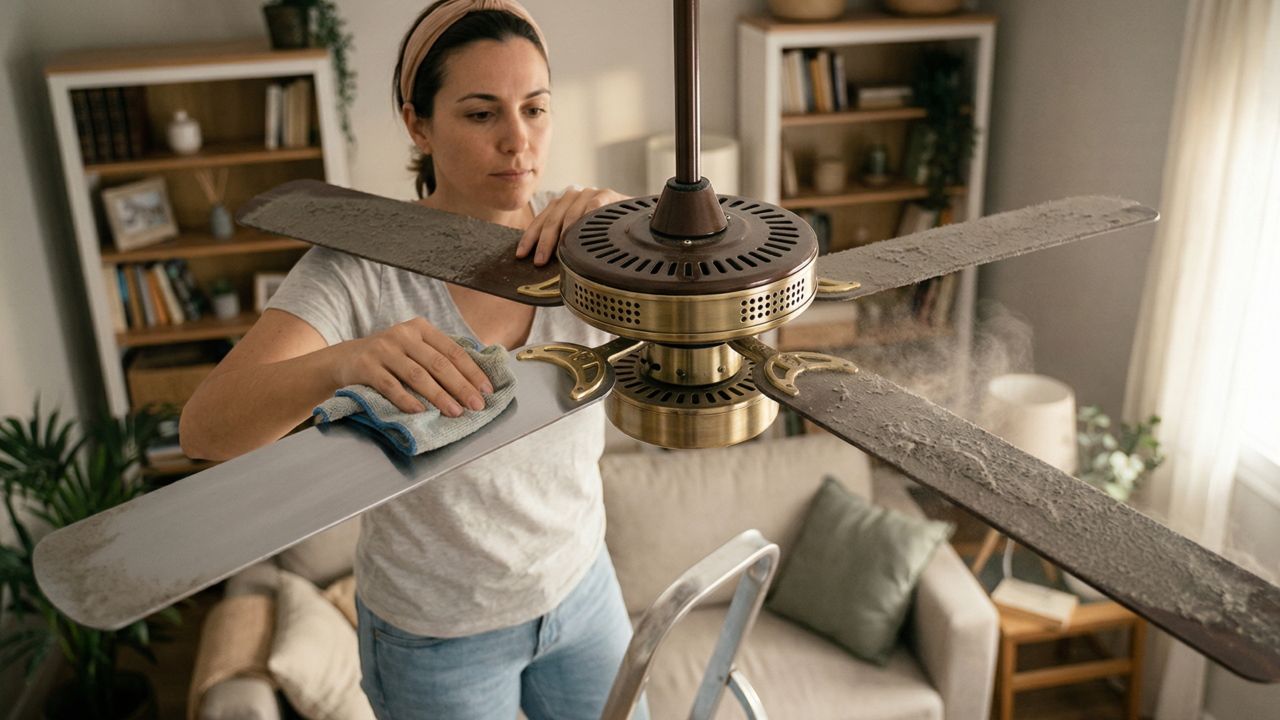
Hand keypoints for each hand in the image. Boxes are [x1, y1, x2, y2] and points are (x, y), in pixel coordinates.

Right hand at [330, 318, 493, 416]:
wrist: (345, 359)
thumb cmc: (389, 358)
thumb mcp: (413, 348)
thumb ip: (438, 357)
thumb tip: (475, 382)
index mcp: (420, 328)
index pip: (453, 350)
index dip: (472, 371)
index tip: (486, 390)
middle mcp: (403, 335)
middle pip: (438, 363)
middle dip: (461, 386)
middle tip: (476, 405)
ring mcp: (383, 349)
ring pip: (417, 375)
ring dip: (438, 396)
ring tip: (454, 411)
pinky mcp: (366, 366)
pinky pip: (390, 385)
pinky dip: (406, 399)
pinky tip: (419, 411)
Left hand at [516, 187, 627, 265]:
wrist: (629, 213)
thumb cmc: (599, 226)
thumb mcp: (577, 230)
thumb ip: (561, 240)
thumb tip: (543, 264)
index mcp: (560, 204)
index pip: (540, 222)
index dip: (530, 238)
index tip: (521, 255)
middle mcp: (571, 197)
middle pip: (552, 221)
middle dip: (544, 243)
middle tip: (539, 261)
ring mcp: (587, 194)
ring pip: (570, 216)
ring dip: (564, 236)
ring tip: (560, 254)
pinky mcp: (605, 194)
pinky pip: (593, 207)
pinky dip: (586, 220)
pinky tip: (583, 236)